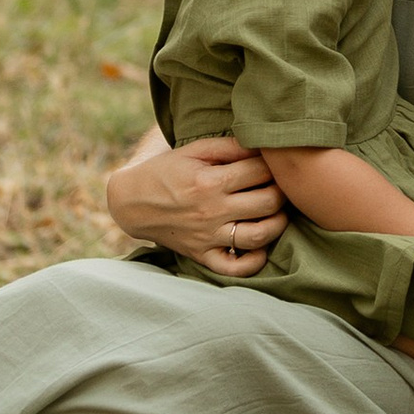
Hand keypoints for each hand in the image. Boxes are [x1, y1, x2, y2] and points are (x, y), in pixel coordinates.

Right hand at [107, 137, 284, 275]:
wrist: (131, 202)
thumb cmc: (166, 171)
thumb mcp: (193, 150)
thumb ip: (229, 146)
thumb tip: (261, 145)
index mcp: (209, 181)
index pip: (259, 171)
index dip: (274, 163)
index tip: (275, 161)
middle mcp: (211, 212)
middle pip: (267, 202)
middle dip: (282, 190)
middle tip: (282, 185)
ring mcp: (207, 237)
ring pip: (259, 236)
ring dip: (278, 223)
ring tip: (277, 212)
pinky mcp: (201, 255)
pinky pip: (235, 268)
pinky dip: (254, 261)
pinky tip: (261, 246)